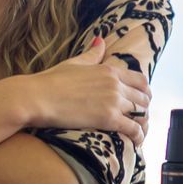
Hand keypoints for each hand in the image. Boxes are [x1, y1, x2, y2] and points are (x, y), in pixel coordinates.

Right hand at [11, 33, 149, 141]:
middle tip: (140, 119)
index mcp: (109, 70)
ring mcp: (114, 101)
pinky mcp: (109, 118)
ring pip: (141, 113)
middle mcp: (116, 84)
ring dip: (142, 124)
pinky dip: (138, 136)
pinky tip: (136, 143)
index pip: (140, 80)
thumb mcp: (74, 63)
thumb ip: (91, 54)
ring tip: (139, 133)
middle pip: (143, 98)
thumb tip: (100, 41)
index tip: (142, 101)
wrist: (37, 97)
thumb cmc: (50, 81)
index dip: (145, 92)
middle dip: (144, 109)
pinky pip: (133, 128)